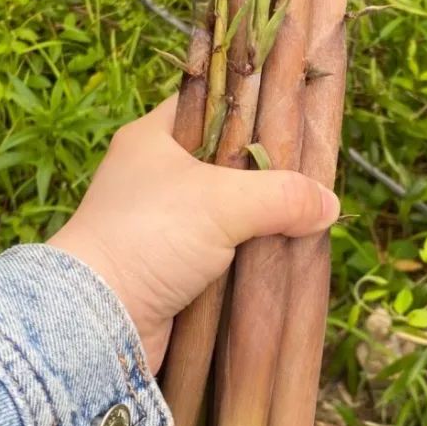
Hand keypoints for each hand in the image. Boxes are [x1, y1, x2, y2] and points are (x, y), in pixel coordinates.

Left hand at [48, 96, 340, 371]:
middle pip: (226, 162)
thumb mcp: (224, 202)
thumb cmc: (150, 236)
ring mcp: (160, 224)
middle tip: (309, 177)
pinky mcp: (169, 267)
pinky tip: (279, 258)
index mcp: (154, 139)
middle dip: (267, 174)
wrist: (98, 320)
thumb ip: (282, 195)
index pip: (213, 105)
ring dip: (260, 222)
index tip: (295, 120)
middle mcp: (154, 176)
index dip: (254, 108)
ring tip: (304, 220)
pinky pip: (219, 253)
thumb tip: (328, 204)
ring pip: (226, 212)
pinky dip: (246, 257)